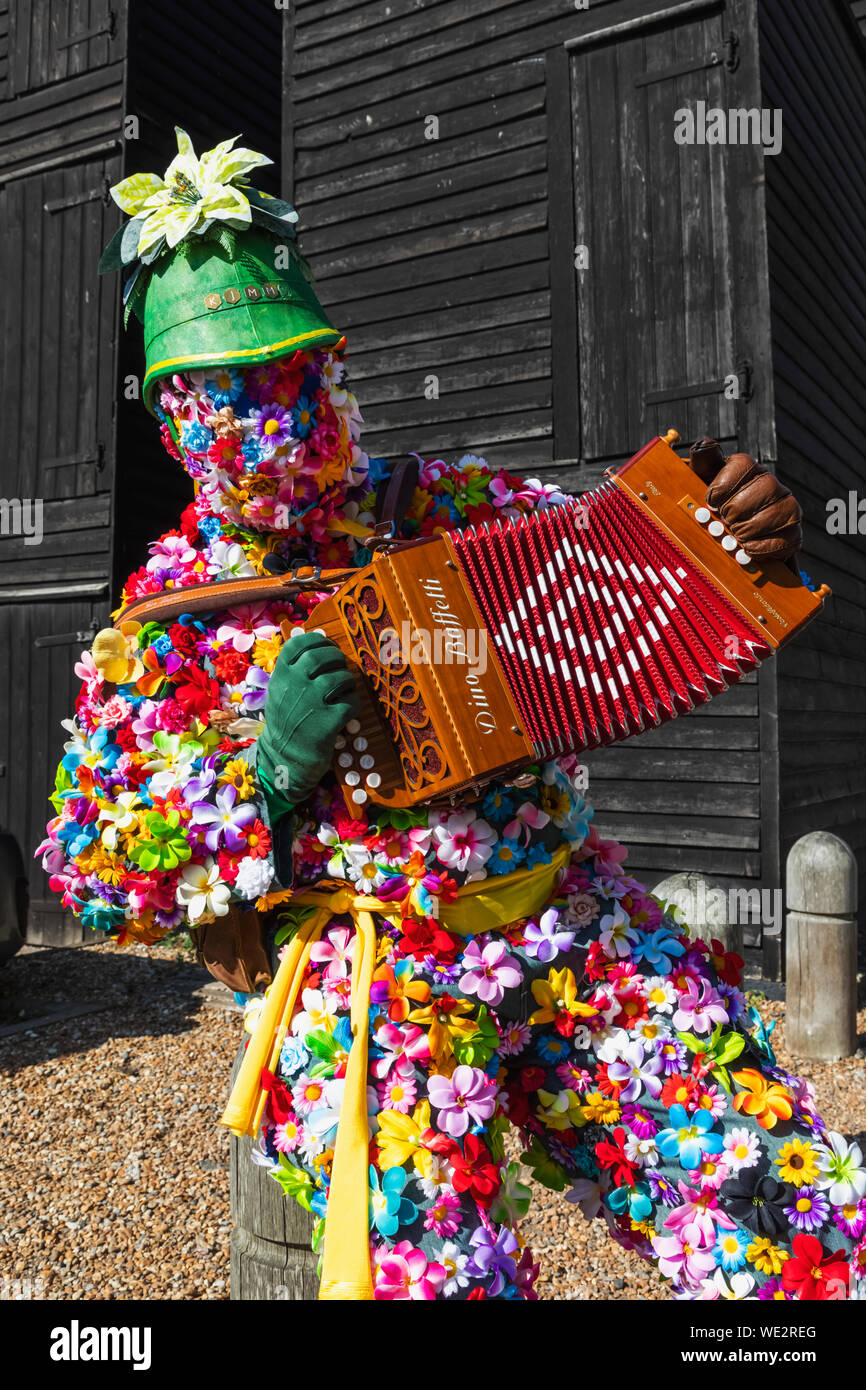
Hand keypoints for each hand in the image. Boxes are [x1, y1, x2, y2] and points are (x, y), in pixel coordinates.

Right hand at [257, 630, 359, 819]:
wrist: (284, 758)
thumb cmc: (285, 723)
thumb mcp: (279, 692)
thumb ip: (293, 671)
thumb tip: (315, 644)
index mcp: (280, 676)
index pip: (299, 644)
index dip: (317, 640)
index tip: (325, 645)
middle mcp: (295, 685)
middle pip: (323, 655)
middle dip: (336, 657)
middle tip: (339, 666)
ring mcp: (312, 702)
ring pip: (341, 677)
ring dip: (347, 682)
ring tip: (344, 691)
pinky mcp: (329, 720)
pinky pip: (351, 702)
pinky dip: (353, 704)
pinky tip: (346, 712)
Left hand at [689, 437, 801, 561]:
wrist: (728, 540)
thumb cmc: (713, 509)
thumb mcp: (702, 486)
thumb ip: (703, 464)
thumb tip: (704, 444)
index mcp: (747, 469)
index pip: (744, 464)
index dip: (725, 484)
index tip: (711, 501)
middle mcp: (770, 484)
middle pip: (766, 486)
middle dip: (739, 508)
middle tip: (725, 521)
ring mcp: (786, 506)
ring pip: (781, 510)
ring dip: (752, 528)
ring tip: (735, 536)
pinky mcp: (793, 532)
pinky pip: (788, 538)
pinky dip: (765, 546)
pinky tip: (748, 549)